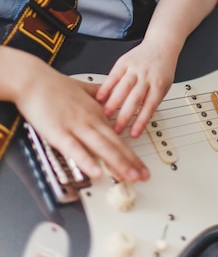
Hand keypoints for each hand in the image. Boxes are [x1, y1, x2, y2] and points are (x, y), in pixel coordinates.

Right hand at [15, 58, 148, 181]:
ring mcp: (76, 126)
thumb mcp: (83, 88)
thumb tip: (107, 94)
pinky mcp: (59, 132)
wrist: (34, 80)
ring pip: (101, 147)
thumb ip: (98, 93)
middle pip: (115, 144)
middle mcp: (90, 120)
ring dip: (117, 163)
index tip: (140, 166)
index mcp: (96, 112)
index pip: (118, 137)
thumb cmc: (55, 85)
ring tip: (129, 176)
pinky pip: (75, 149)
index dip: (130, 153)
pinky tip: (96, 171)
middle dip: (131, 162)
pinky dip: (87, 160)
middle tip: (144, 176)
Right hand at [96, 39, 176, 137]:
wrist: (162, 44)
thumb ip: (153, 101)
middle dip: (124, 116)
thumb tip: (142, 121)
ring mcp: (135, 69)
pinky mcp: (124, 62)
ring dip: (113, 103)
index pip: (149, 106)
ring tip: (105, 115)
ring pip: (123, 87)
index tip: (133, 134)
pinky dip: (106, 87)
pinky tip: (99, 97)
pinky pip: (113, 76)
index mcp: (159, 84)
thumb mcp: (165, 85)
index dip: (141, 121)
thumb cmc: (163, 67)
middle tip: (115, 129)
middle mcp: (147, 76)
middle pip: (135, 98)